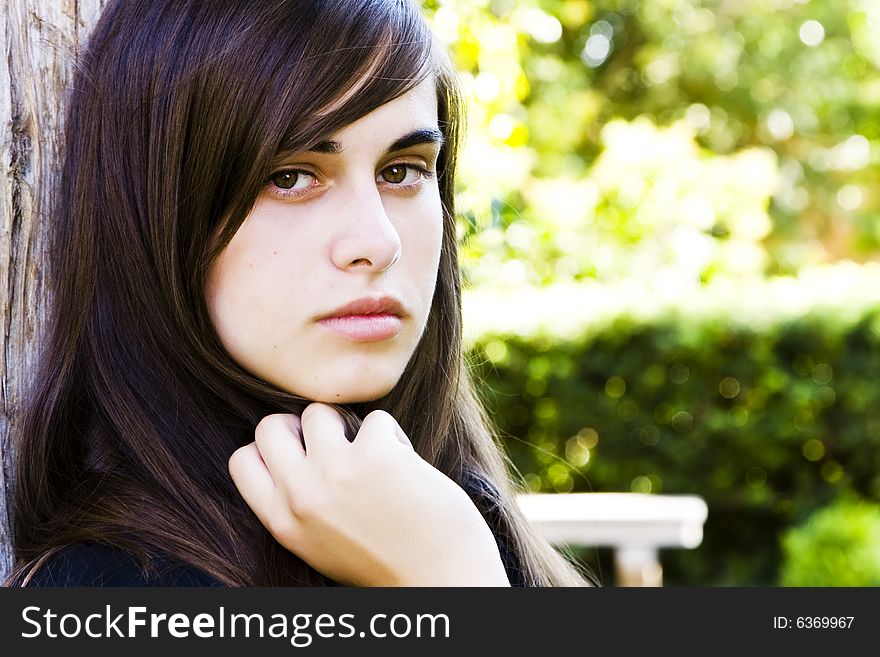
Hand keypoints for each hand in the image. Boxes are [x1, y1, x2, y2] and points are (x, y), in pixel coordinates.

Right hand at [228, 403, 510, 585]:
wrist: (443, 581)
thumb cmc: (387, 562)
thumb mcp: (320, 542)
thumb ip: (299, 502)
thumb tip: (294, 446)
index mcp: (283, 522)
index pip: (242, 460)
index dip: (271, 449)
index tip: (300, 454)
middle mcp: (301, 496)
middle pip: (270, 425)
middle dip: (301, 426)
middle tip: (334, 443)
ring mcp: (337, 472)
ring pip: (319, 411)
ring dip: (348, 427)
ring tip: (372, 455)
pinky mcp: (377, 454)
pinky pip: (376, 419)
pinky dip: (394, 437)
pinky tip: (407, 468)